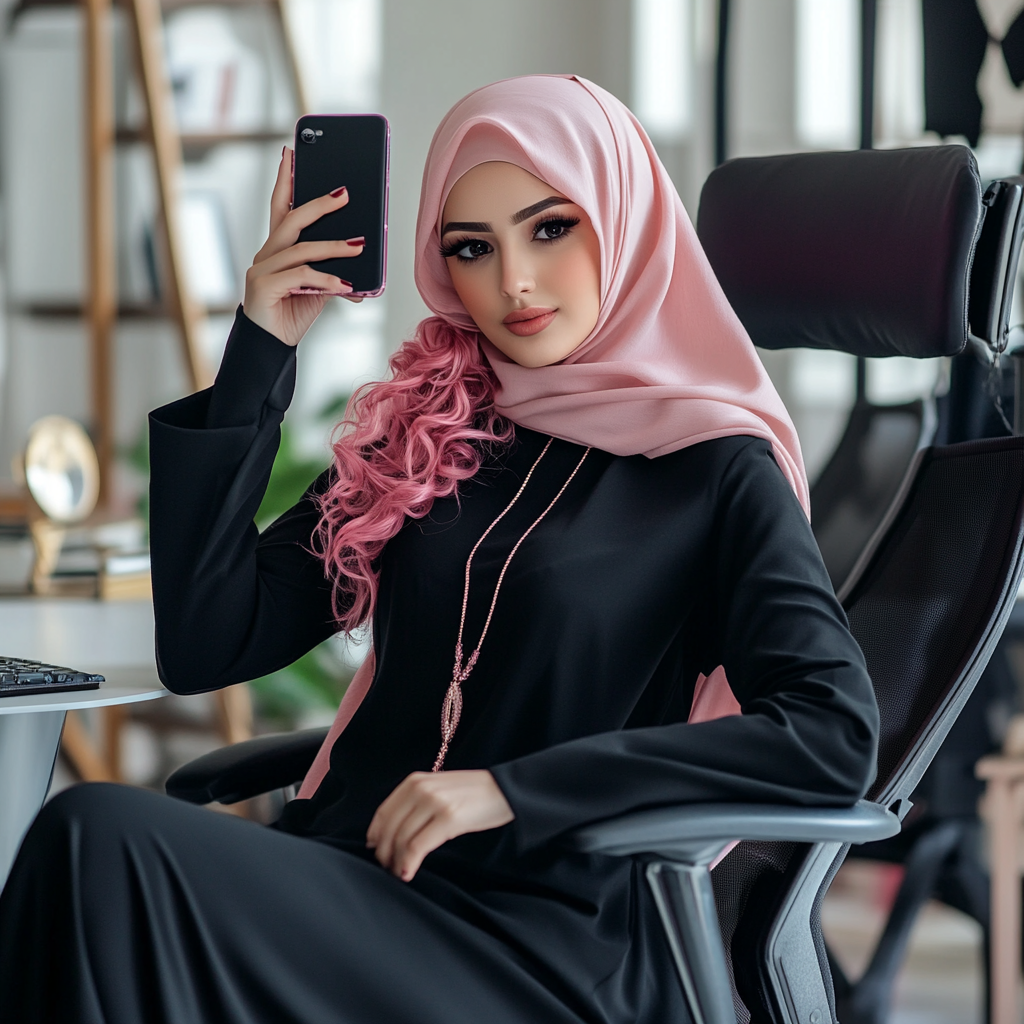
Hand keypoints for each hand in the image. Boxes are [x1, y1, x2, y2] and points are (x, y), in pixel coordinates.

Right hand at [243, 146, 365, 346]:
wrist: (270, 349)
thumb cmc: (291, 315)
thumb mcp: (316, 290)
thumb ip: (331, 271)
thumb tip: (359, 260)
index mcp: (276, 249)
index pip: (279, 207)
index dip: (285, 179)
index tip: (292, 153)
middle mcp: (265, 254)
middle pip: (291, 219)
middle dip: (319, 204)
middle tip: (344, 193)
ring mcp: (261, 269)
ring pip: (301, 249)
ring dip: (334, 247)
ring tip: (359, 246)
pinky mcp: (263, 286)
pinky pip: (301, 276)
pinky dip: (327, 280)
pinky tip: (346, 286)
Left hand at [366, 770, 514, 881]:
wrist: (504, 790)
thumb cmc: (471, 794)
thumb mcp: (438, 790)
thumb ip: (415, 803)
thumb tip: (390, 833)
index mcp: (415, 781)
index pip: (383, 813)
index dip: (375, 836)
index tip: (375, 851)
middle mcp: (421, 789)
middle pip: (390, 829)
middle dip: (384, 853)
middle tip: (387, 868)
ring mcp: (435, 803)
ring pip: (401, 839)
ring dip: (395, 861)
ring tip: (399, 872)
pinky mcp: (449, 818)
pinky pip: (417, 846)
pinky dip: (408, 863)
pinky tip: (409, 872)